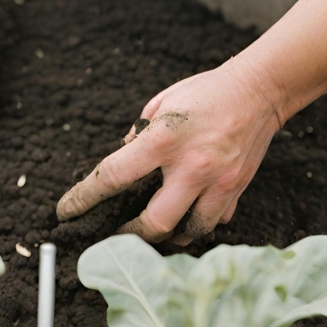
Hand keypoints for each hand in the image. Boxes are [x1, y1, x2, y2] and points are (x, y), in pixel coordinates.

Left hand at [56, 59, 283, 244]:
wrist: (260, 89)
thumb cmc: (205, 92)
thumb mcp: (161, 103)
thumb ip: (138, 134)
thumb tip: (124, 159)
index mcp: (164, 140)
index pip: (114, 177)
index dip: (84, 198)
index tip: (67, 211)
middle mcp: (192, 167)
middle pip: (155, 224)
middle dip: (130, 234)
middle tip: (117, 231)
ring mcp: (218, 182)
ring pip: (189, 232)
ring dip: (168, 236)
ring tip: (154, 230)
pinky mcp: (237, 189)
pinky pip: (214, 221)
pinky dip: (198, 222)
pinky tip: (188, 214)